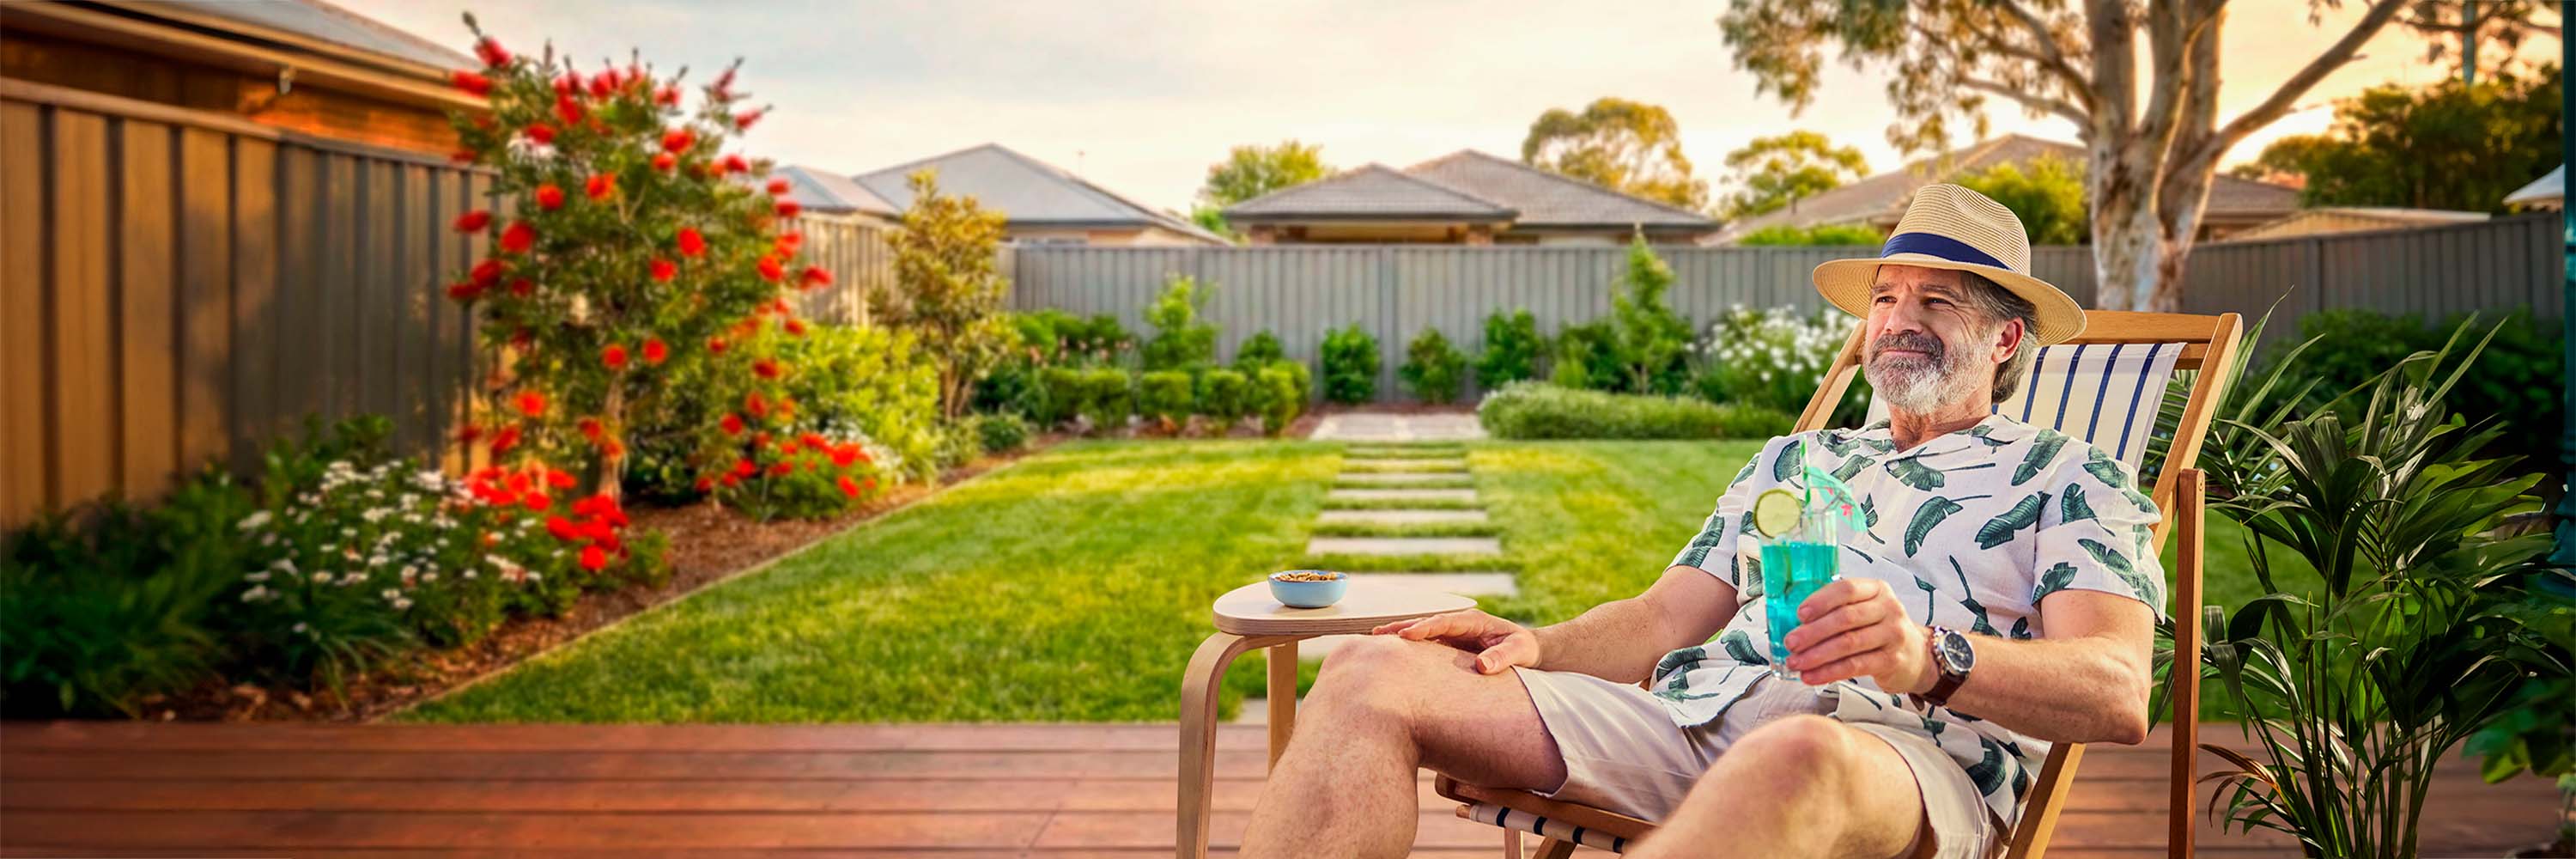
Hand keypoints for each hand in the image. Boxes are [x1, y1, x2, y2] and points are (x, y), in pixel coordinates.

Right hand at [1371, 609, 1539, 674]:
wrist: (1528, 651)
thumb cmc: (1524, 649)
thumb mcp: (1520, 652)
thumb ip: (1503, 657)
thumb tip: (1482, 666)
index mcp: (1472, 621)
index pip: (1443, 621)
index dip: (1424, 627)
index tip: (1406, 635)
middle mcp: (1458, 625)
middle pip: (1425, 624)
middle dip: (1401, 628)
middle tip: (1377, 635)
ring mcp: (1451, 635)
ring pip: (1421, 634)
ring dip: (1399, 637)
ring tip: (1374, 642)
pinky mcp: (1448, 647)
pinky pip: (1426, 646)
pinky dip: (1408, 649)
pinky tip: (1391, 656)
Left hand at [1780, 578, 1933, 692]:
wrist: (1917, 656)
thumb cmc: (1878, 629)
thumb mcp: (1865, 610)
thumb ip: (1836, 609)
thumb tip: (1792, 622)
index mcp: (1877, 589)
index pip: (1846, 590)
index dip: (1821, 601)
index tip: (1799, 614)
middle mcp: (1889, 609)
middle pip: (1845, 618)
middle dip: (1813, 632)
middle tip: (1790, 643)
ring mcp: (1894, 635)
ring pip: (1848, 644)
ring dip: (1817, 655)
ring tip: (1795, 663)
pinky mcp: (1892, 660)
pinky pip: (1855, 666)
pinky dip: (1829, 672)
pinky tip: (1811, 677)